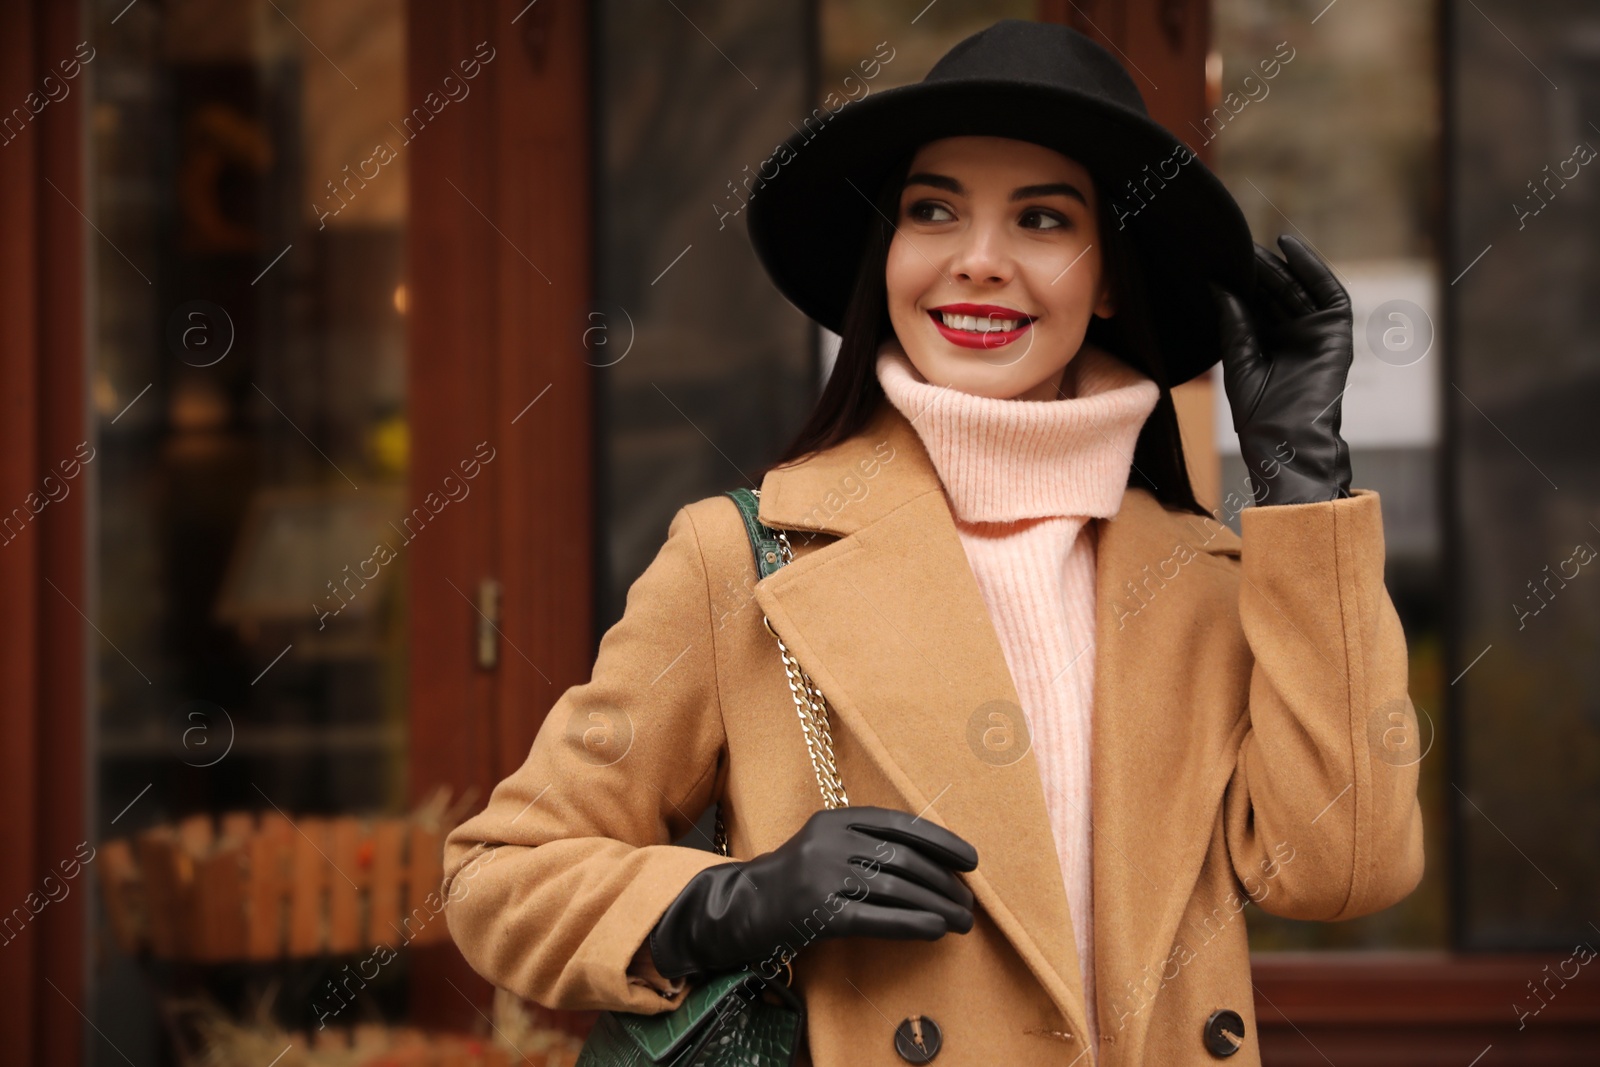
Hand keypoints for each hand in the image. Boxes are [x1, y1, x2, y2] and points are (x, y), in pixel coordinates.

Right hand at [647, 806, 978, 979]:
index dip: (941, 842)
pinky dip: (912, 924)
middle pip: (903, 860)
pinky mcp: (819, 913)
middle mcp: (830, 841)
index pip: (901, 825)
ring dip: (937, 907)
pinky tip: (935, 931)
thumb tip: (934, 861)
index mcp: (836, 818)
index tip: (971, 862)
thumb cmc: (796, 879)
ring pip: (896, 889)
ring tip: (961, 923)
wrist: (741, 908)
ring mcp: (822, 876)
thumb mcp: (827, 845)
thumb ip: (868, 843)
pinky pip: (877, 918)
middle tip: (969, 905)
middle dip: (944, 883)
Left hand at [1214, 234, 1353, 505]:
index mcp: (1268, 346)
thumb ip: (1233, 322)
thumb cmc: (1258, 413)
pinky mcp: (1336, 332)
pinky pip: (1328, 292)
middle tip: (1232, 245)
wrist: (1285, 440)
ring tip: (1253, 245)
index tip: (1216, 259)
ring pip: (1297, 289)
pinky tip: (1289, 247)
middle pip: (1275, 293)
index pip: (1254, 305)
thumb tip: (1217, 285)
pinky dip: (1311, 267)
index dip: (1239, 282)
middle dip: (1257, 270)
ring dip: (1278, 265)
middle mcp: (1292, 336)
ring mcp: (1315, 333)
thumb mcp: (1239, 360)